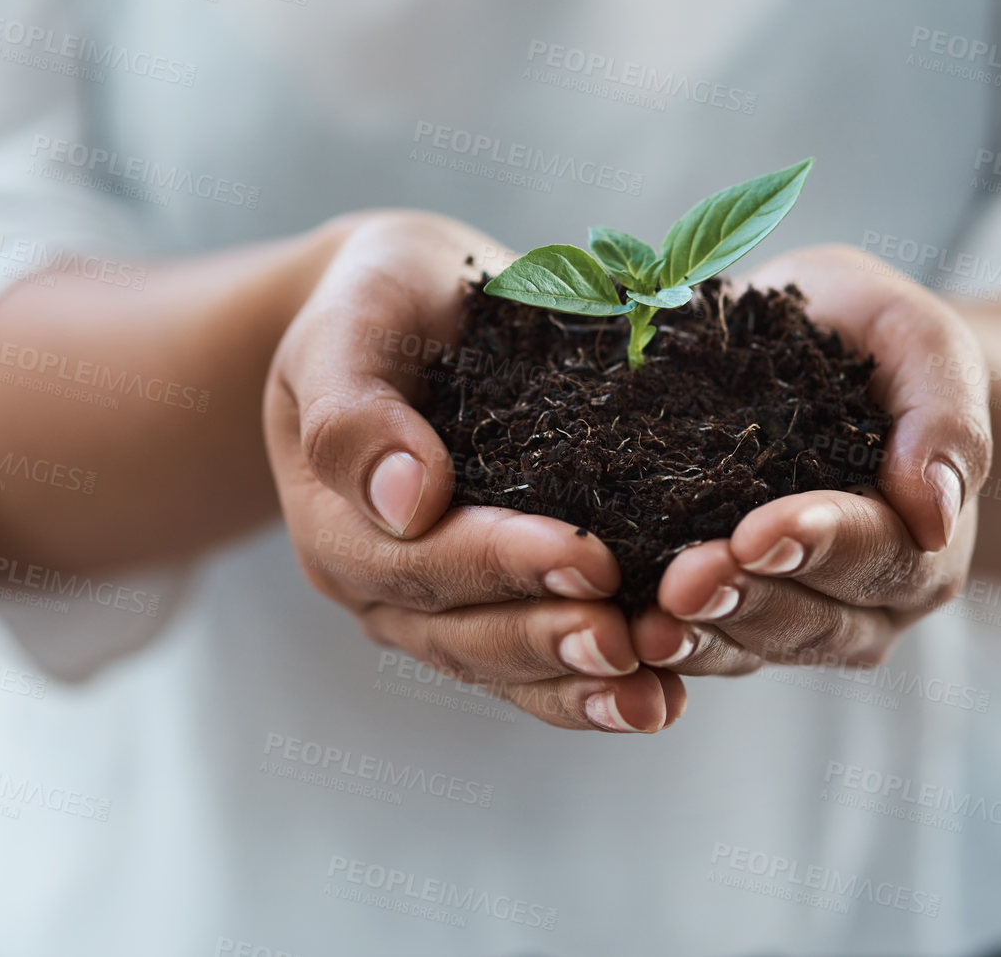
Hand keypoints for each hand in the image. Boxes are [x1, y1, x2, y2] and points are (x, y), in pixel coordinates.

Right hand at [264, 211, 685, 731]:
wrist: (410, 305)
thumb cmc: (376, 302)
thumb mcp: (347, 324)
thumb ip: (353, 410)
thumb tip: (405, 500)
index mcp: (335, 523)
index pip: (415, 561)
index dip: (500, 564)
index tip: (587, 557)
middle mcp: (382, 584)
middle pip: (463, 635)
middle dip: (550, 640)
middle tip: (631, 640)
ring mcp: (440, 607)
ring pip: (506, 668)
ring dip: (582, 685)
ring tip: (656, 697)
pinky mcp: (499, 605)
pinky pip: (541, 665)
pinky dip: (598, 686)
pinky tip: (666, 698)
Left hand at [629, 245, 992, 675]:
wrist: (815, 341)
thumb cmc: (868, 332)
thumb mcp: (916, 338)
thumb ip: (943, 412)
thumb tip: (937, 512)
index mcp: (922, 530)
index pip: (879, 550)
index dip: (819, 543)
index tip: (760, 532)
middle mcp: (871, 594)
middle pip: (815, 618)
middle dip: (747, 599)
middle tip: (684, 583)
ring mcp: (803, 615)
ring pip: (755, 647)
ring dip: (701, 636)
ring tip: (647, 623)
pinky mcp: (736, 619)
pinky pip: (706, 647)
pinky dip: (668, 645)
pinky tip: (621, 634)